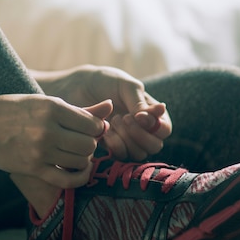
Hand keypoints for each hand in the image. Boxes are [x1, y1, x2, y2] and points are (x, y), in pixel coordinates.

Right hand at [0, 94, 110, 187]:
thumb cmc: (10, 109)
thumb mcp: (43, 102)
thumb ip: (78, 108)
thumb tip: (110, 108)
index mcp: (52, 107)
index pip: (93, 124)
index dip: (96, 128)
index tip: (87, 129)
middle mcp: (49, 129)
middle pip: (90, 144)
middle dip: (90, 145)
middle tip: (80, 142)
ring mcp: (41, 150)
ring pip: (81, 160)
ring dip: (83, 160)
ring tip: (74, 154)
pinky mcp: (33, 168)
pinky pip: (68, 179)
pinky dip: (79, 178)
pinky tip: (78, 171)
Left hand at [33, 65, 171, 160]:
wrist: (75, 88)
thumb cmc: (102, 81)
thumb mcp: (124, 85)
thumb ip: (140, 100)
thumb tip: (159, 112)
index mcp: (150, 112)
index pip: (165, 128)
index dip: (155, 126)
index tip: (138, 116)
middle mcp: (142, 129)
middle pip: (155, 146)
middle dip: (140, 135)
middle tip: (123, 119)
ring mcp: (127, 140)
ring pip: (139, 154)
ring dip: (127, 140)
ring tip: (113, 122)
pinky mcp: (112, 148)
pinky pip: (122, 157)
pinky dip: (116, 146)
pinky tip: (105, 133)